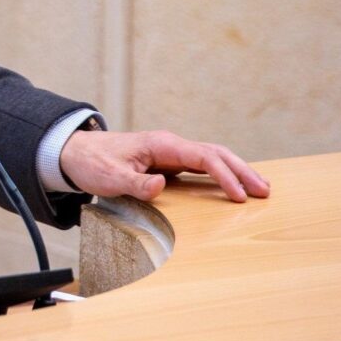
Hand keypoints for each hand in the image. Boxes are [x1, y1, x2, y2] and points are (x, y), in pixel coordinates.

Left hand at [60, 129, 270, 203]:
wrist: (76, 153)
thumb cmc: (93, 163)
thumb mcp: (110, 177)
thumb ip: (136, 183)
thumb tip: (161, 185)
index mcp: (162, 144)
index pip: (203, 158)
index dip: (224, 176)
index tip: (239, 196)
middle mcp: (170, 145)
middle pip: (216, 154)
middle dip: (242, 171)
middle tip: (265, 191)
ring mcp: (171, 153)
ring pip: (212, 158)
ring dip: (237, 172)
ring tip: (260, 189)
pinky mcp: (169, 162)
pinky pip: (202, 166)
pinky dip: (222, 174)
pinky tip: (234, 186)